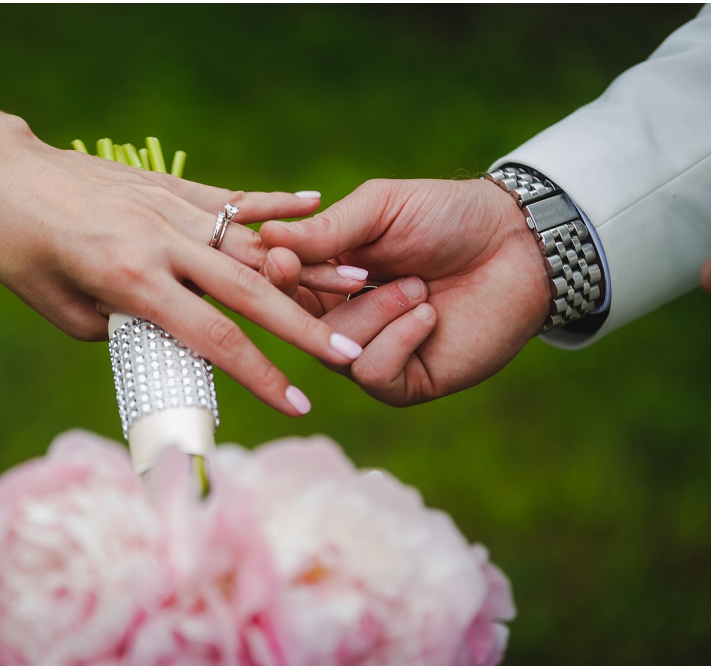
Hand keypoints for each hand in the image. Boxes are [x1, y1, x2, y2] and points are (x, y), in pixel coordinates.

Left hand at [0, 110, 368, 414]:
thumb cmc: (14, 245)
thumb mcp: (56, 307)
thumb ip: (119, 331)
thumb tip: (163, 339)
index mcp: (131, 280)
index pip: (213, 337)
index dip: (260, 375)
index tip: (295, 403)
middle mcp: (162, 241)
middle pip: (250, 291)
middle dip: (303, 328)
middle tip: (347, 355)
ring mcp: (170, 206)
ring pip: (253, 244)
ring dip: (305, 267)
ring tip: (357, 283)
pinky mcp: (168, 185)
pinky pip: (232, 199)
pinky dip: (274, 205)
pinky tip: (313, 206)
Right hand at [259, 178, 550, 405]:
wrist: (517, 245)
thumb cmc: (447, 216)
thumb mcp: (381, 208)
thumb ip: (328, 229)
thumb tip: (267, 236)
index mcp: (327, 276)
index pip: (280, 288)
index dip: (276, 279)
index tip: (282, 259)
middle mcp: (342, 318)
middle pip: (296, 326)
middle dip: (319, 299)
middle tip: (355, 273)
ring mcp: (372, 353)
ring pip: (335, 351)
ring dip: (377, 313)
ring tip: (418, 287)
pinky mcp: (405, 382)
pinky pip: (373, 375)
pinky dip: (398, 340)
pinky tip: (428, 314)